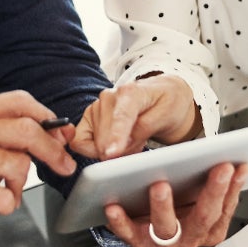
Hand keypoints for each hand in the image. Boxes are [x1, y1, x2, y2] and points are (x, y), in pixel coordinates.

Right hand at [0, 91, 76, 245]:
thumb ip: (16, 132)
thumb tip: (62, 131)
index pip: (19, 101)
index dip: (47, 116)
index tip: (62, 135)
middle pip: (26, 130)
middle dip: (52, 150)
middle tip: (64, 164)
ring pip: (19, 164)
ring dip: (21, 182)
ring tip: (7, 187)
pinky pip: (5, 196)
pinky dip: (8, 203)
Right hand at [68, 74, 200, 159]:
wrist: (161, 94)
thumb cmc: (166, 103)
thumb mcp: (166, 115)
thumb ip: (145, 128)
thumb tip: (124, 143)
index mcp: (130, 93)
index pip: (121, 118)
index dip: (115, 137)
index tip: (111, 153)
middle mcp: (108, 97)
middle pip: (104, 138)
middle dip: (120, 152)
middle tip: (139, 145)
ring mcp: (97, 107)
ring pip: (94, 144)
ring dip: (113, 151)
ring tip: (132, 140)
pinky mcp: (89, 118)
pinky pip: (81, 142)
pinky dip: (95, 150)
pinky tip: (114, 144)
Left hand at [103, 162, 247, 246]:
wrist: (147, 219)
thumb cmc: (179, 200)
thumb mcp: (200, 192)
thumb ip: (215, 181)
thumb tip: (235, 161)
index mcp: (209, 229)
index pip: (224, 209)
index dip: (231, 188)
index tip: (234, 167)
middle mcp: (189, 238)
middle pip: (202, 218)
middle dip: (211, 193)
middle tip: (216, 169)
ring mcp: (163, 242)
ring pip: (166, 227)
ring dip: (163, 206)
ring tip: (160, 185)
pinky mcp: (137, 240)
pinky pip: (128, 233)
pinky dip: (120, 221)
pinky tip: (114, 205)